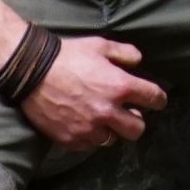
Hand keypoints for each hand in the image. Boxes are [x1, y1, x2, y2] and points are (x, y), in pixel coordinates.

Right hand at [21, 36, 166, 151]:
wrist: (31, 71)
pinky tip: (83, 123)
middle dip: (136, 120)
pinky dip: (90, 136)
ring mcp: (89, 128)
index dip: (158, 99)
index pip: (154, 99)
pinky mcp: (72, 139)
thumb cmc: (68, 55)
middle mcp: (108, 112)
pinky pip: (90, 145)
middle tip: (128, 113)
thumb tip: (138, 62)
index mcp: (120, 87)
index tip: (155, 100)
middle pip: (138, 129)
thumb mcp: (100, 45)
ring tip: (102, 119)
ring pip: (113, 140)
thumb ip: (124, 53)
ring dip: (111, 130)